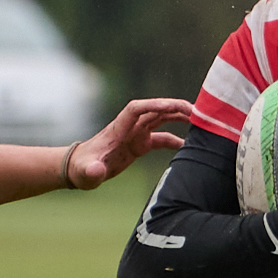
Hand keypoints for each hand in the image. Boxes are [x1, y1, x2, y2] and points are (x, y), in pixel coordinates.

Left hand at [65, 98, 194, 187]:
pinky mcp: (138, 144)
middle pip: (155, 110)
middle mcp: (129, 127)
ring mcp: (135, 134)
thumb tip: (96, 170)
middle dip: (174, 107)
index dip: (154, 105)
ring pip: (161, 119)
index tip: (171, 107)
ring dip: (178, 117)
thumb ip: (92, 171)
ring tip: (199, 120)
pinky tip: (187, 146)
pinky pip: (160, 138)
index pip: (137, 109)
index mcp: (118, 129)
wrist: (79, 170)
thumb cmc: (81, 169)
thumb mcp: (86, 172)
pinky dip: (174, 140)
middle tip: (196, 111)